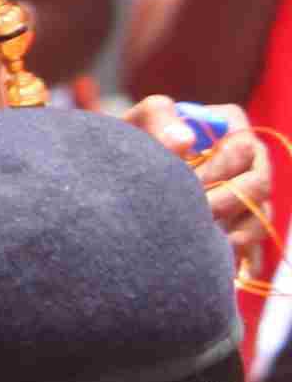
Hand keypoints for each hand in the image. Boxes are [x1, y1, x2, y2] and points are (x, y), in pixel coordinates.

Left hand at [139, 98, 280, 288]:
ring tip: (202, 239)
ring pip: (261, 216)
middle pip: (259, 183)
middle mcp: (248, 158)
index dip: (218, 167)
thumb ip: (158, 118)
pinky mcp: (241, 226)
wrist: (120, 177)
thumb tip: (183, 142)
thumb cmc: (133, 142)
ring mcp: (248, 194)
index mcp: (229, 126)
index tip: (188, 181)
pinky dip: (237, 254)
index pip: (243, 147)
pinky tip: (215, 262)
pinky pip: (254, 244)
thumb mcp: (138, 123)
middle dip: (225, 201)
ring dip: (235, 231)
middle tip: (191, 214)